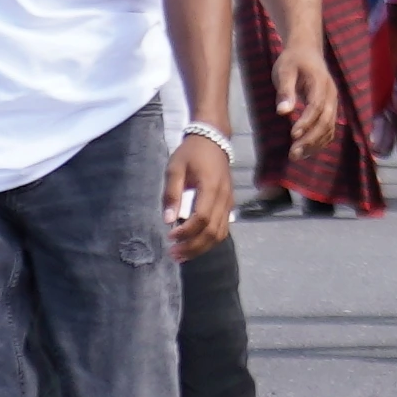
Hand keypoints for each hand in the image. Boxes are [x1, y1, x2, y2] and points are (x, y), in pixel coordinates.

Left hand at [165, 127, 233, 260]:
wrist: (212, 141)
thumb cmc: (191, 154)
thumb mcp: (175, 168)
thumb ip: (171, 193)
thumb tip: (167, 219)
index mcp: (211, 187)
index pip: (201, 218)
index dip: (186, 232)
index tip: (169, 236)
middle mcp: (224, 198)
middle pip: (213, 232)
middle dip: (193, 246)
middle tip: (173, 254)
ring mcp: (229, 203)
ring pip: (220, 234)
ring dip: (202, 248)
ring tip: (182, 255)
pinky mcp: (228, 205)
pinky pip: (223, 229)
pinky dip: (210, 241)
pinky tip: (195, 246)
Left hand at [276, 43, 341, 155]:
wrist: (306, 52)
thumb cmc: (292, 61)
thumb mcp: (283, 71)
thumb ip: (285, 90)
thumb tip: (283, 111)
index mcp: (320, 83)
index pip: (317, 106)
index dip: (306, 122)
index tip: (293, 134)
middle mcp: (331, 95)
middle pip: (326, 121)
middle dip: (310, 139)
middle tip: (293, 153)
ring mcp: (333, 103)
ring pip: (329, 128)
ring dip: (315, 144)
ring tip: (296, 156)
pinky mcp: (330, 109)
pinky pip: (329, 128)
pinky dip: (320, 141)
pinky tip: (306, 150)